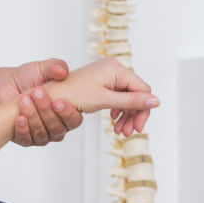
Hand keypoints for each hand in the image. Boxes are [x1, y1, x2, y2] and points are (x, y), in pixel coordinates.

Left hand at [0, 58, 82, 146]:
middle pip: (56, 127)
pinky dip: (23, 129)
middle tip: (37, 93)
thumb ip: (55, 67)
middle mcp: (56, 126)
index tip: (57, 101)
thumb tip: (62, 71)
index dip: (67, 113)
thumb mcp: (43, 68)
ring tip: (24, 99)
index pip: (74, 120)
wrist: (6, 84)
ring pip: (42, 133)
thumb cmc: (28, 78)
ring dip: (33, 116)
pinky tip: (19, 118)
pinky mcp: (25, 139)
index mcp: (67, 111)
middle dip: (45, 110)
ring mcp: (41, 134)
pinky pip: (27, 139)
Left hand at [42, 57, 158, 136]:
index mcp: (116, 69)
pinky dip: (116, 110)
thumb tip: (157, 101)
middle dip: (134, 114)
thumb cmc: (71, 94)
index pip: (142, 89)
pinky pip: (115, 96)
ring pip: (125, 96)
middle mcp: (113, 69)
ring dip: (125, 115)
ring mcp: (106, 76)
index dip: (143, 110)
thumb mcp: (104, 99)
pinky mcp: (99, 83)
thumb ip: (130, 101)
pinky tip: (113, 121)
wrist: (47, 94)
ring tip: (120, 131)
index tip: (137, 129)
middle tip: (127, 133)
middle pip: (135, 93)